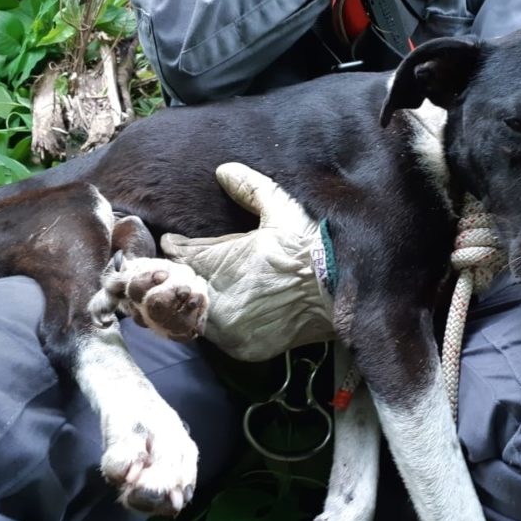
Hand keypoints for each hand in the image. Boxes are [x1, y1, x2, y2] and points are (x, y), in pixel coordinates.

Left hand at [160, 163, 333, 360]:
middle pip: (185, 287)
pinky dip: (220, 321)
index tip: (174, 242)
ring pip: (198, 312)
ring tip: (207, 284)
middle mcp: (217, 300)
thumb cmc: (314, 246)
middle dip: (185, 274)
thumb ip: (249, 188)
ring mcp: (230, 330)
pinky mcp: (245, 349)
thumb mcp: (282, 208)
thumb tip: (224, 171)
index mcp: (218, 263)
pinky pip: (219, 336)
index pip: (180, 255)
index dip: (177, 247)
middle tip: (184, 265)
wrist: (346, 290)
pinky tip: (228, 307)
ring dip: (201, 298)